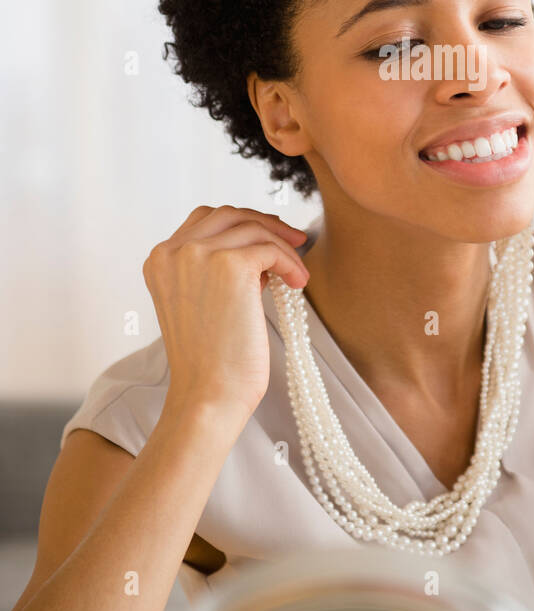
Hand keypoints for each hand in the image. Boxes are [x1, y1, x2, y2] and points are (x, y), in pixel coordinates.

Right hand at [142, 205, 308, 419]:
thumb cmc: (210, 359)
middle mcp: (172, 251)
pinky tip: (296, 283)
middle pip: (228, 214)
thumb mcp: (199, 301)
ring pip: (253, 229)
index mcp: (159, 260)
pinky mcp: (231, 265)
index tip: (268, 238)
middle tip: (294, 240)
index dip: (241, 224)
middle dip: (264, 223)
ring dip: (282, 246)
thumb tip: (259, 241)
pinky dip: (290, 261)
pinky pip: (271, 249)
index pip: (205, 220)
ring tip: (297, 274)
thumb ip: (215, 267)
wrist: (208, 395)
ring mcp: (199, 255)